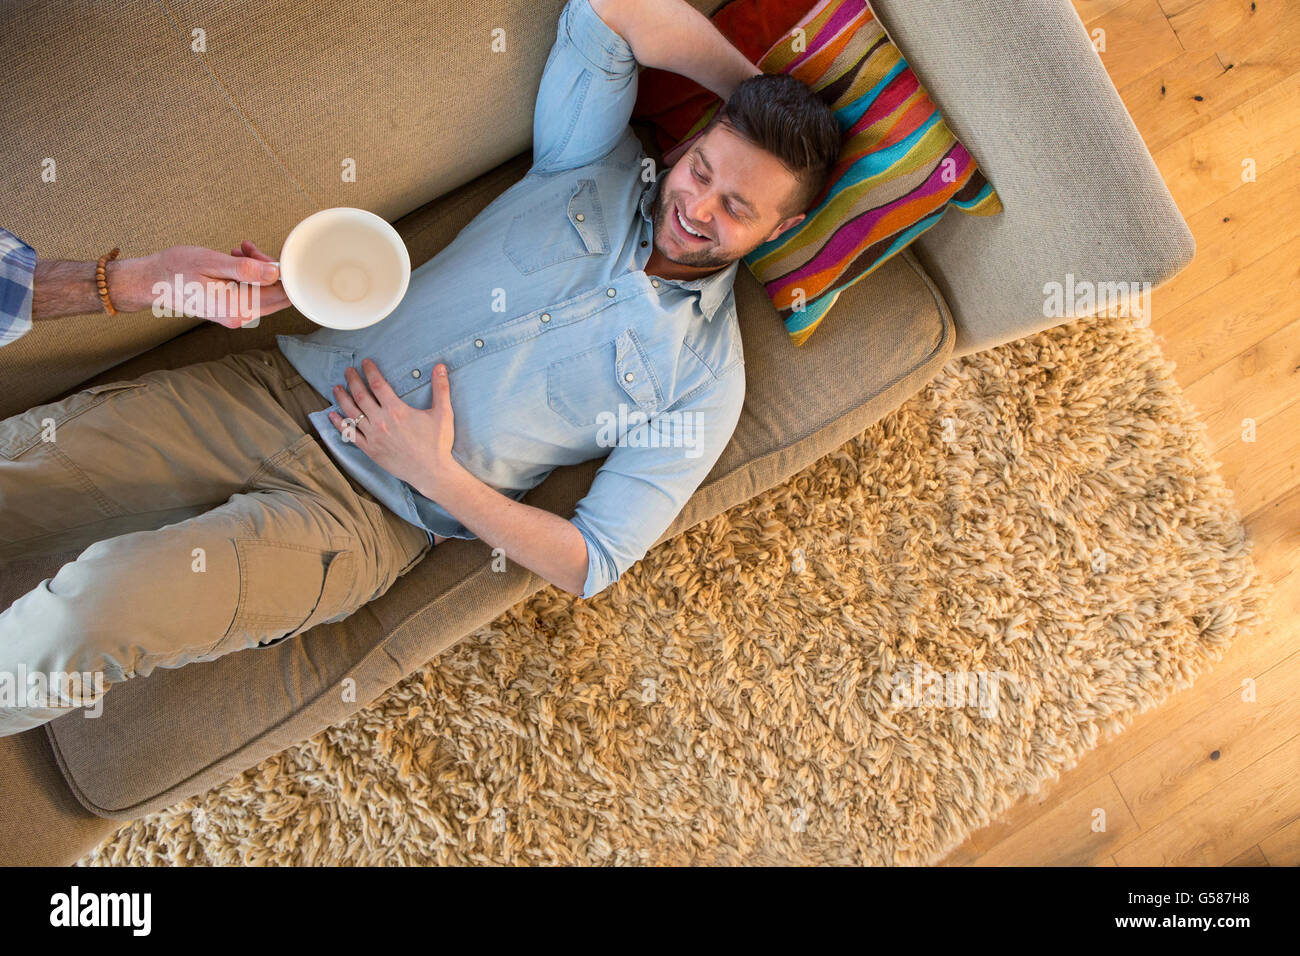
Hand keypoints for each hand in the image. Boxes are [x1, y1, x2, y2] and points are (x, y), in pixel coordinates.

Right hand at [113, 240, 289, 325]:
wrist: (151, 282)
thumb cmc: (175, 269)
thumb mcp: (211, 262)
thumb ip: (246, 270)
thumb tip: (275, 273)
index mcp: (237, 307)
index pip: (281, 294)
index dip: (283, 272)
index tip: (271, 253)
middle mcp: (240, 317)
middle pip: (277, 295)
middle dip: (270, 269)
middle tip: (250, 250)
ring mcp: (236, 317)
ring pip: (265, 293)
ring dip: (258, 270)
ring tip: (239, 252)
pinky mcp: (231, 312)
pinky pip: (251, 294)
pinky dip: (248, 276)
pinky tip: (235, 260)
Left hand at [327, 357, 458, 494]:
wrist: (431, 472)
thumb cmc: (438, 444)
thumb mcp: (443, 413)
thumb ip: (441, 388)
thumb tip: (441, 366)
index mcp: (396, 410)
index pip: (378, 384)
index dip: (370, 370)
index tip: (365, 362)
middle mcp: (381, 421)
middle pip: (361, 395)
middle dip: (353, 380)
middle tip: (348, 371)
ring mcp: (373, 436)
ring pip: (352, 413)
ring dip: (342, 398)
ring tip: (337, 387)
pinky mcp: (370, 449)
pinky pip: (350, 434)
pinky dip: (339, 424)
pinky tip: (332, 415)